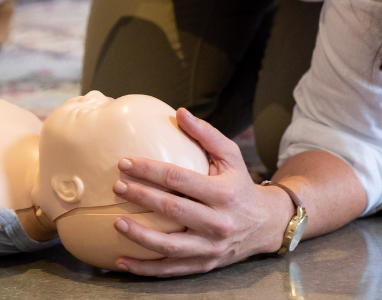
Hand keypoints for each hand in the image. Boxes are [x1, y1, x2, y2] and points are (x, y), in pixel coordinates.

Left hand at [110, 109, 294, 275]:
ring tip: (116, 221)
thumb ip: (206, 134)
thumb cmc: (240, 184)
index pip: (179, 179)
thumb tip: (180, 112)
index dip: (150, 170)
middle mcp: (217, 223)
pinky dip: (146, 268)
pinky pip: (171, 269)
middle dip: (142, 197)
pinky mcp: (204, 265)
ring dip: (141, 235)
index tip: (125, 163)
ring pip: (171, 245)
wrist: (265, 224)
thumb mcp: (231, 155)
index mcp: (222, 193)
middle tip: (117, 186)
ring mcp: (210, 247)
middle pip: (173, 209)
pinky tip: (123, 260)